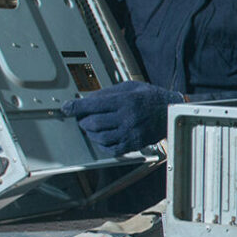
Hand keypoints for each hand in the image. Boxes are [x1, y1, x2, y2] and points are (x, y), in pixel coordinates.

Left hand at [64, 82, 183, 154]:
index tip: (66, 108)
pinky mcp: (133, 144)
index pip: (93, 105)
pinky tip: (102, 138)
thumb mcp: (129, 87)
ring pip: (99, 137)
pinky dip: (102, 144)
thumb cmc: (150, 98)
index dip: (76, 107)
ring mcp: (130, 133)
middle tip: (82, 118)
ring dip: (90, 133)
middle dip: (82, 121)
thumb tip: (87, 99)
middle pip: (93, 123)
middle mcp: (126, 118)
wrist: (170, 112)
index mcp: (125, 101)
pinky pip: (111, 149)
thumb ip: (108, 93)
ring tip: (91, 128)